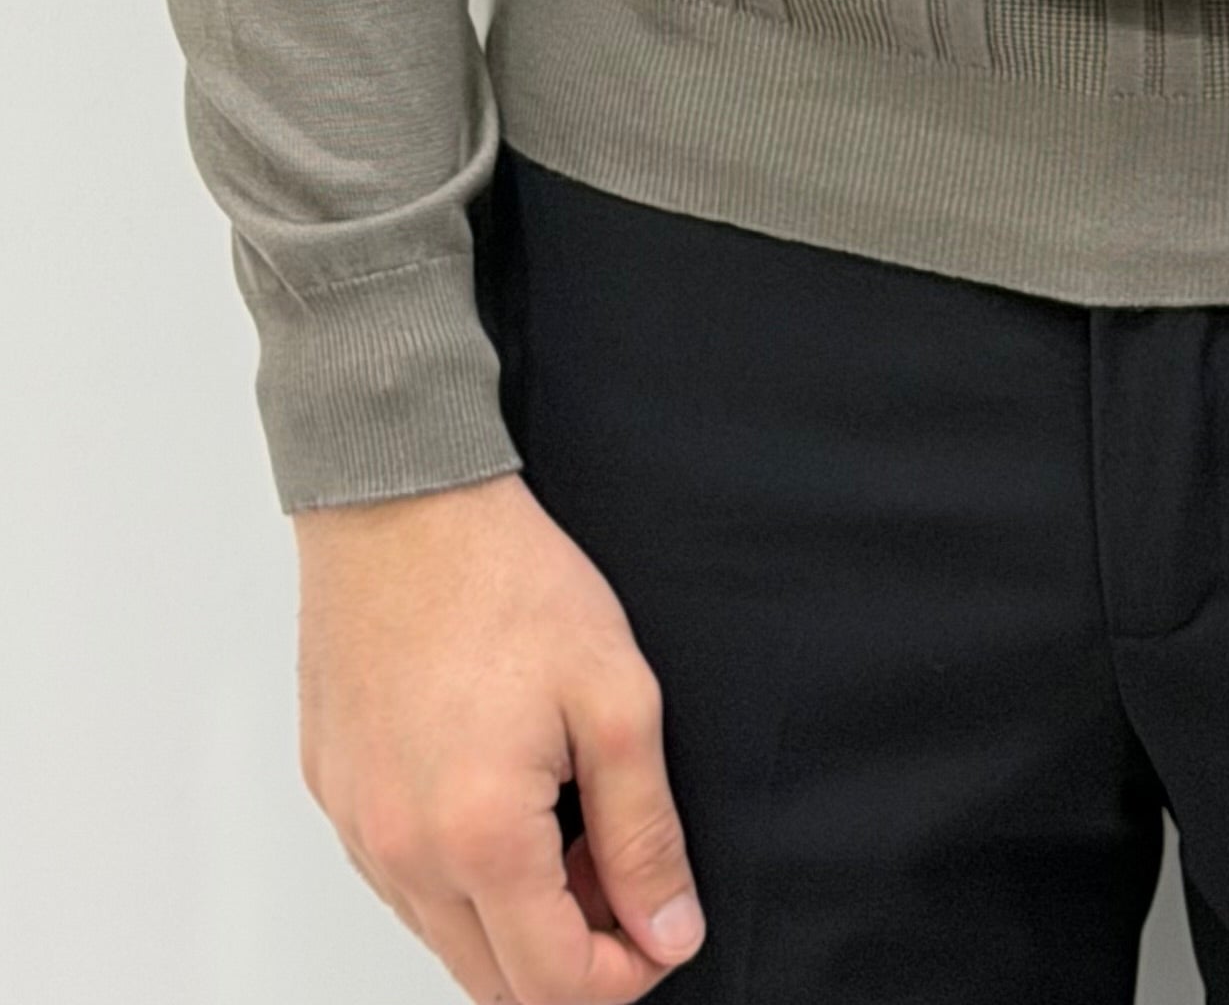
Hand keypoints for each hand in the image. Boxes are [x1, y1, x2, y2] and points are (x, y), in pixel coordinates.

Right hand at [295, 467, 707, 997]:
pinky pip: (401, 882)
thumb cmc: (505, 580)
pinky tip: (497, 791)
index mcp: (479, 838)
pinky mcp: (334, 796)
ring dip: (513, 915)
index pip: (555, 989)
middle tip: (614, 864)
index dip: (627, 976)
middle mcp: (402, 854)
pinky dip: (457, 873)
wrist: (402, 499)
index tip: (662, 926)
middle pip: (495, 986)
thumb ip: (644, 834)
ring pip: (445, 938)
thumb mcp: (616, 698)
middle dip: (571, 953)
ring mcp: (357, 830)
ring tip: (560, 813)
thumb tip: (667, 932)